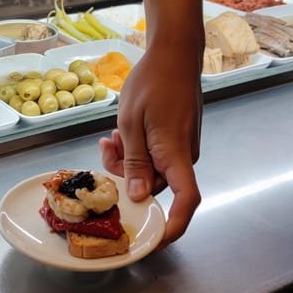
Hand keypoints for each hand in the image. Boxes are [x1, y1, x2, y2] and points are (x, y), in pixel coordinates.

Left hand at [99, 45, 201, 248]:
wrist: (173, 53)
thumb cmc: (153, 82)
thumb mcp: (131, 123)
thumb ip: (134, 162)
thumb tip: (139, 197)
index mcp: (175, 154)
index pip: (186, 201)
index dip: (173, 226)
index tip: (155, 239)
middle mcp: (183, 156)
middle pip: (156, 187)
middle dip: (127, 178)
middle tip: (107, 150)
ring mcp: (181, 147)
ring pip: (151, 171)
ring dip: (128, 161)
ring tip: (112, 136)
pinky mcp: (177, 139)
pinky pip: (155, 157)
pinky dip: (136, 150)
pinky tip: (122, 133)